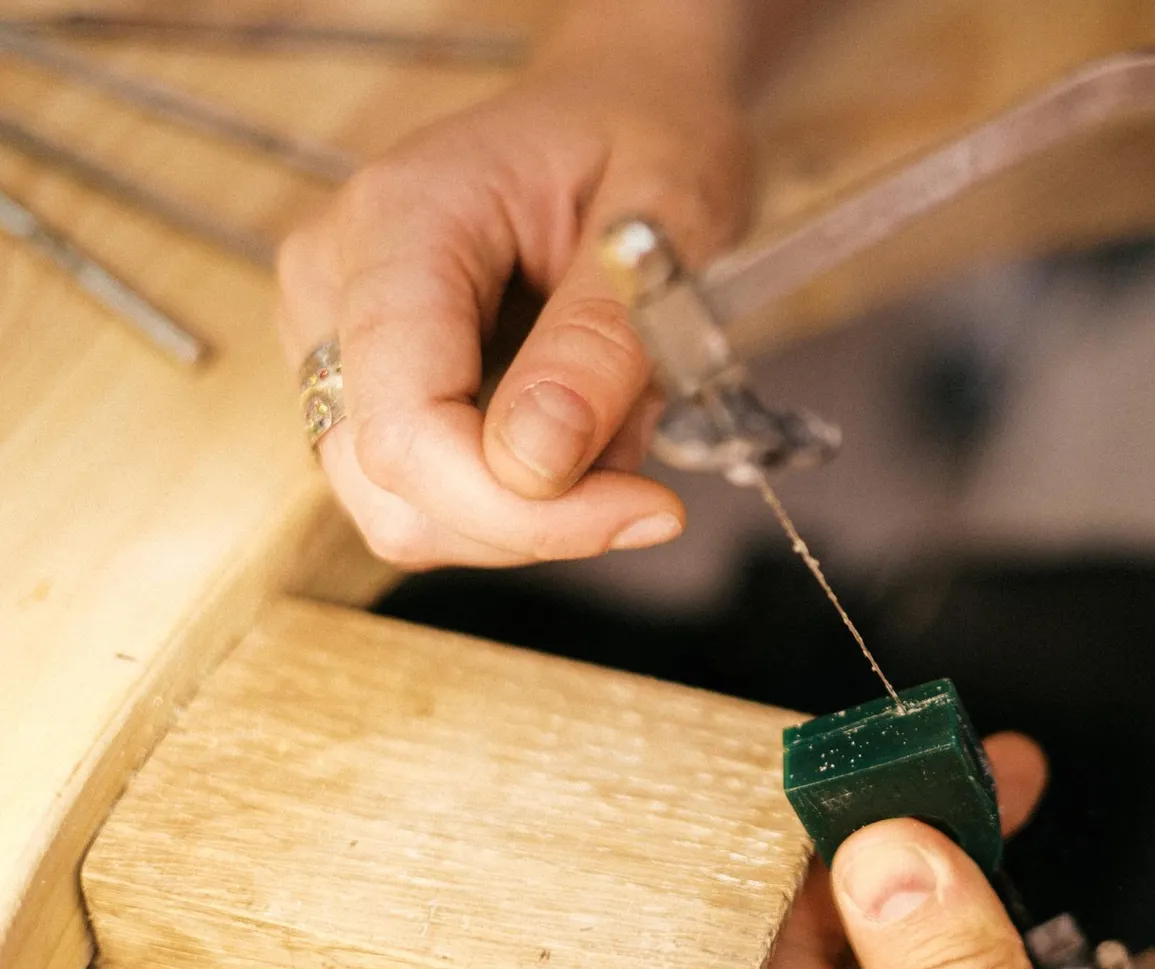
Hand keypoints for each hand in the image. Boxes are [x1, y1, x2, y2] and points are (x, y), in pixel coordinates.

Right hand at [278, 2, 755, 567]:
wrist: (623, 106)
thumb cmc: (645, 135)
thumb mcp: (667, 215)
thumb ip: (599, 341)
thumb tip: (535, 461)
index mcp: (396, 224)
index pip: (406, 429)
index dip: (525, 507)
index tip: (650, 508)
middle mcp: (333, 284)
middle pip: (392, 490)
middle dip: (534, 521)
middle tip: (647, 490)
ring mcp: (336, 339)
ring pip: (408, 511)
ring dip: (533, 512)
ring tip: (616, 426)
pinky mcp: (368, 383)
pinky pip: (431, 494)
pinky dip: (523, 496)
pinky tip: (582, 429)